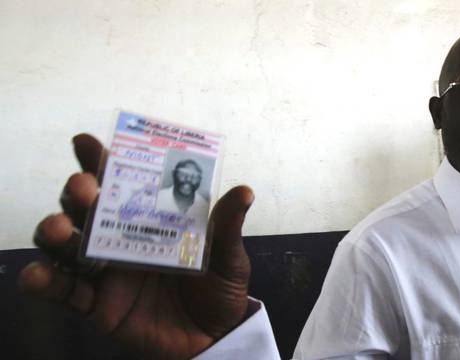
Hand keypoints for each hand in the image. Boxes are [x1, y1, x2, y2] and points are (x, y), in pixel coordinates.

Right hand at [19, 134, 253, 359]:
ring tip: (58, 229)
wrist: (215, 339)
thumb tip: (244, 191)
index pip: (121, 184)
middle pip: (88, 208)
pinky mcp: (97, 305)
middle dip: (79, 192)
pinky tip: (35, 275)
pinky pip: (64, 292)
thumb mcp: (228, 257)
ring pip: (67, 245)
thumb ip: (227, 227)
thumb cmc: (219, 290)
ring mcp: (106, 272)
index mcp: (150, 220)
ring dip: (54, 231)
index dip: (100, 162)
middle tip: (84, 188)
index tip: (85, 143)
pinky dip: (44, 282)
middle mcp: (122, 239)